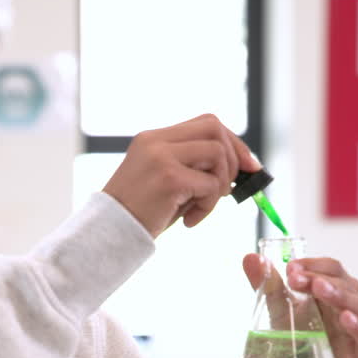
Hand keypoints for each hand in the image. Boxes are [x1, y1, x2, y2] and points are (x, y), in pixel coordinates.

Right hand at [102, 113, 260, 238]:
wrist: (109, 235)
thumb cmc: (140, 215)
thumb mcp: (166, 182)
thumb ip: (194, 168)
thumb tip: (239, 168)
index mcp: (154, 138)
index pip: (206, 123)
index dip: (233, 142)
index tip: (248, 166)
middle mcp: (156, 141)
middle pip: (215, 128)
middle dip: (235, 157)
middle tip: (229, 189)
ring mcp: (161, 157)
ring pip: (217, 154)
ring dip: (220, 184)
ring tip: (202, 207)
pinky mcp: (169, 178)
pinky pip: (210, 185)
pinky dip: (208, 207)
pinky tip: (189, 221)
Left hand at [242, 253, 357, 357]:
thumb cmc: (299, 338)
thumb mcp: (280, 311)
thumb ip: (268, 286)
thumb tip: (250, 257)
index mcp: (332, 288)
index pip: (330, 268)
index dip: (312, 265)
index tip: (290, 268)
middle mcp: (351, 302)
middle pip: (344, 282)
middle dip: (319, 277)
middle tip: (296, 279)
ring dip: (339, 295)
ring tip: (320, 290)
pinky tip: (346, 319)